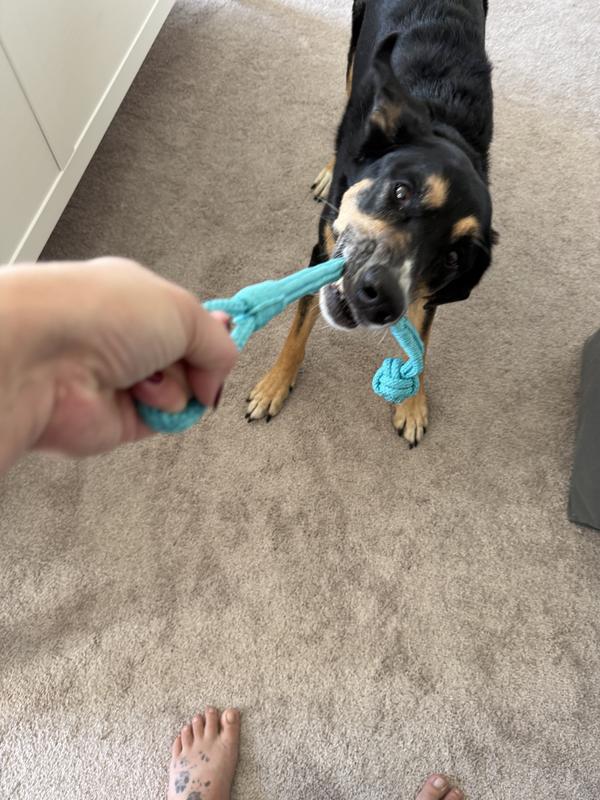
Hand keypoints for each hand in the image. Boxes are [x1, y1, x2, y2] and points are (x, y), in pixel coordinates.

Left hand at [0, 257, 236, 469]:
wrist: (46, 360)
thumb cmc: (99, 315)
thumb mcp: (182, 310)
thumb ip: (218, 342)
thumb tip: (221, 375)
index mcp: (139, 302)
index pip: (188, 321)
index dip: (211, 331)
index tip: (229, 333)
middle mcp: (129, 342)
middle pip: (190, 360)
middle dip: (197, 361)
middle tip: (183, 352)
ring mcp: (124, 381)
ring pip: (183, 393)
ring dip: (176, 385)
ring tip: (147, 373)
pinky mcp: (120, 420)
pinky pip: (165, 420)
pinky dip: (162, 410)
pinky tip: (142, 396)